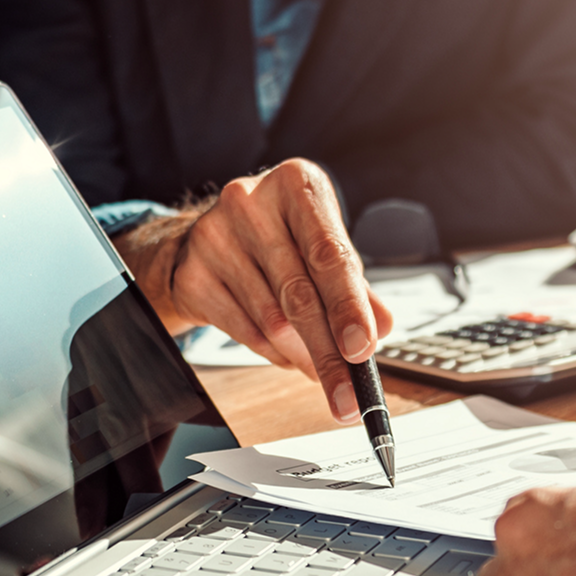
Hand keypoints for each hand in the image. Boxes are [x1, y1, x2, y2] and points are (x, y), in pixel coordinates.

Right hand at [114, 159, 392, 422]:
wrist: (204, 241)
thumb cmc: (275, 238)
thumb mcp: (319, 246)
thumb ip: (354, 285)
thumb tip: (382, 326)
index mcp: (296, 185)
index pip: (329, 254)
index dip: (349, 306)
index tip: (362, 349)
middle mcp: (251, 203)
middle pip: (298, 294)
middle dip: (328, 351)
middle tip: (347, 390)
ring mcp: (215, 238)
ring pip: (271, 320)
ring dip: (302, 357)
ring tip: (320, 371)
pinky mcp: (192, 274)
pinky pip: (243, 331)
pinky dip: (273, 353)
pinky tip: (288, 355)